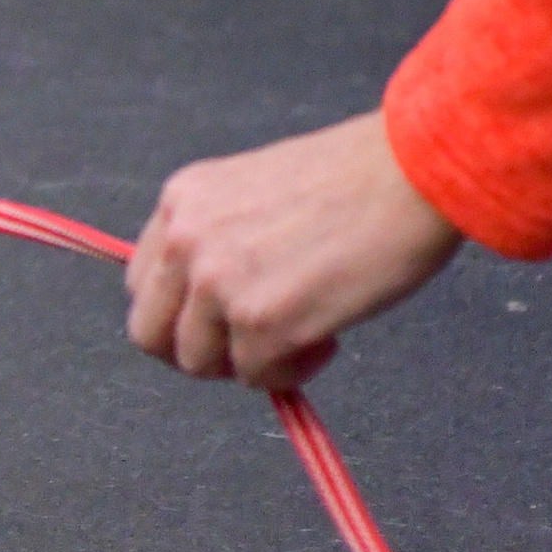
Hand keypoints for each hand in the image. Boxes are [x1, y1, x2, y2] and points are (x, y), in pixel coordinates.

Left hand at [124, 112, 461, 390]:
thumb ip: (217, 238)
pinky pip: (257, 378)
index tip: (221, 321)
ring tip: (300, 332)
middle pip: (150, 335)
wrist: (408, 173)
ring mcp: (219, 282)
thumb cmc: (351, 179)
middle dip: (200, 352)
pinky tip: (327, 335)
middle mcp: (186, 238)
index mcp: (182, 200)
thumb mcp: (250, 192)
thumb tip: (209, 303)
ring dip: (249, 362)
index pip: (143, 284)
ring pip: (200, 363)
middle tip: (250, 346)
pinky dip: (292, 370)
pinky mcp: (261, 322)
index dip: (182, 314)